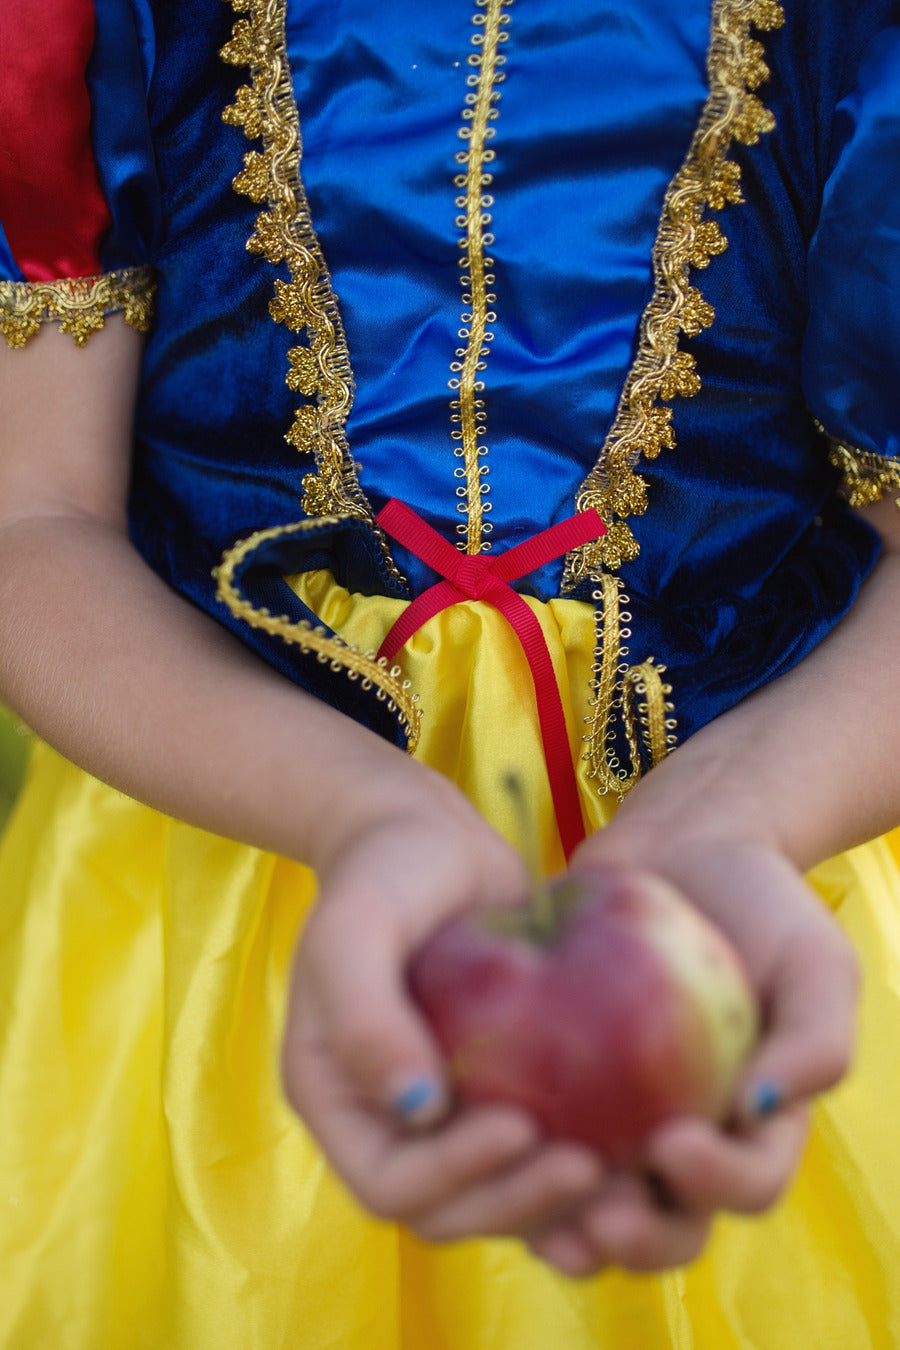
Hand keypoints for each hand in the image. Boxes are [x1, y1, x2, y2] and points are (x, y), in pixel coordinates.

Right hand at [281, 763, 607, 1243]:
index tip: (520, 1127)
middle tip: (591, 1167)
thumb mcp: (355, 925)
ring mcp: (448, 1113)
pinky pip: (538, 1152)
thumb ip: (363, 1014)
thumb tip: (413, 1108)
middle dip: (518, 1202)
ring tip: (624, 1171)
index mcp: (337, 1099)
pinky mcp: (502, 1091)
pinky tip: (638, 1146)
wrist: (432, 836)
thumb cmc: (384, 870)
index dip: (452, 1176)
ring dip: (557, 1202)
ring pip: (501, 1197)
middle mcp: (391, 1122)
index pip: (390, 1183)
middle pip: (450, 1210)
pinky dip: (580, 1165)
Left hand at [526, 821, 858, 1277]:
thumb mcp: (814, 959)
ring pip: (591, 1207)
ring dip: (565, 1228)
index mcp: (754, 1126)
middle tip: (598, 1216)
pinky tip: (477, 1149)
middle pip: (665, 1226)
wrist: (680, 843)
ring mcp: (616, 1121)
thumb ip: (816, 1039)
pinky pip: (530, 1144)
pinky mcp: (556, 1090)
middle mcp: (684, 1139)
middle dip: (633, 1238)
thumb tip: (762, 1109)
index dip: (714, 1184)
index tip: (674, 1143)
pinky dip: (507, 1162)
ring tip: (537, 1219)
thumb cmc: (757, 900)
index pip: (746, 1184)